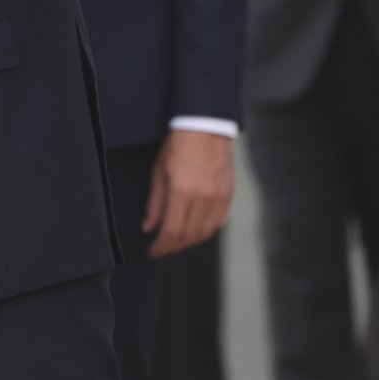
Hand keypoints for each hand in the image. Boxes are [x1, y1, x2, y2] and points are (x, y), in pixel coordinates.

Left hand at [144, 128, 234, 256]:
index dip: (161, 246)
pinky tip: (193, 229)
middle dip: (173, 247)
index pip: (172, 231)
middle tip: (162, 248)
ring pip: (205, 232)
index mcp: (182, 191)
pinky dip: (205, 230)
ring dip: (189, 241)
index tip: (152, 252)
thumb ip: (155, 203)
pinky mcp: (229, 194)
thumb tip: (149, 228)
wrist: (206, 127)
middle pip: (189, 236)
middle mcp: (204, 198)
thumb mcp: (158, 172)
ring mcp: (219, 197)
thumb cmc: (177, 146)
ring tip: (175, 241)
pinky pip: (218, 222)